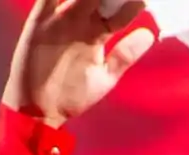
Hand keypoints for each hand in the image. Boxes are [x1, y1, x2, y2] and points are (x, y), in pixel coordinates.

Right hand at [2, 0, 153, 128]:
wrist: (40, 110)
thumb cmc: (72, 96)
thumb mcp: (104, 77)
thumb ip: (125, 55)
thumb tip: (150, 34)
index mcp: (98, 32)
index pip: (118, 9)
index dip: (131, 2)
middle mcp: (80, 21)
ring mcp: (60, 18)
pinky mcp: (39, 20)